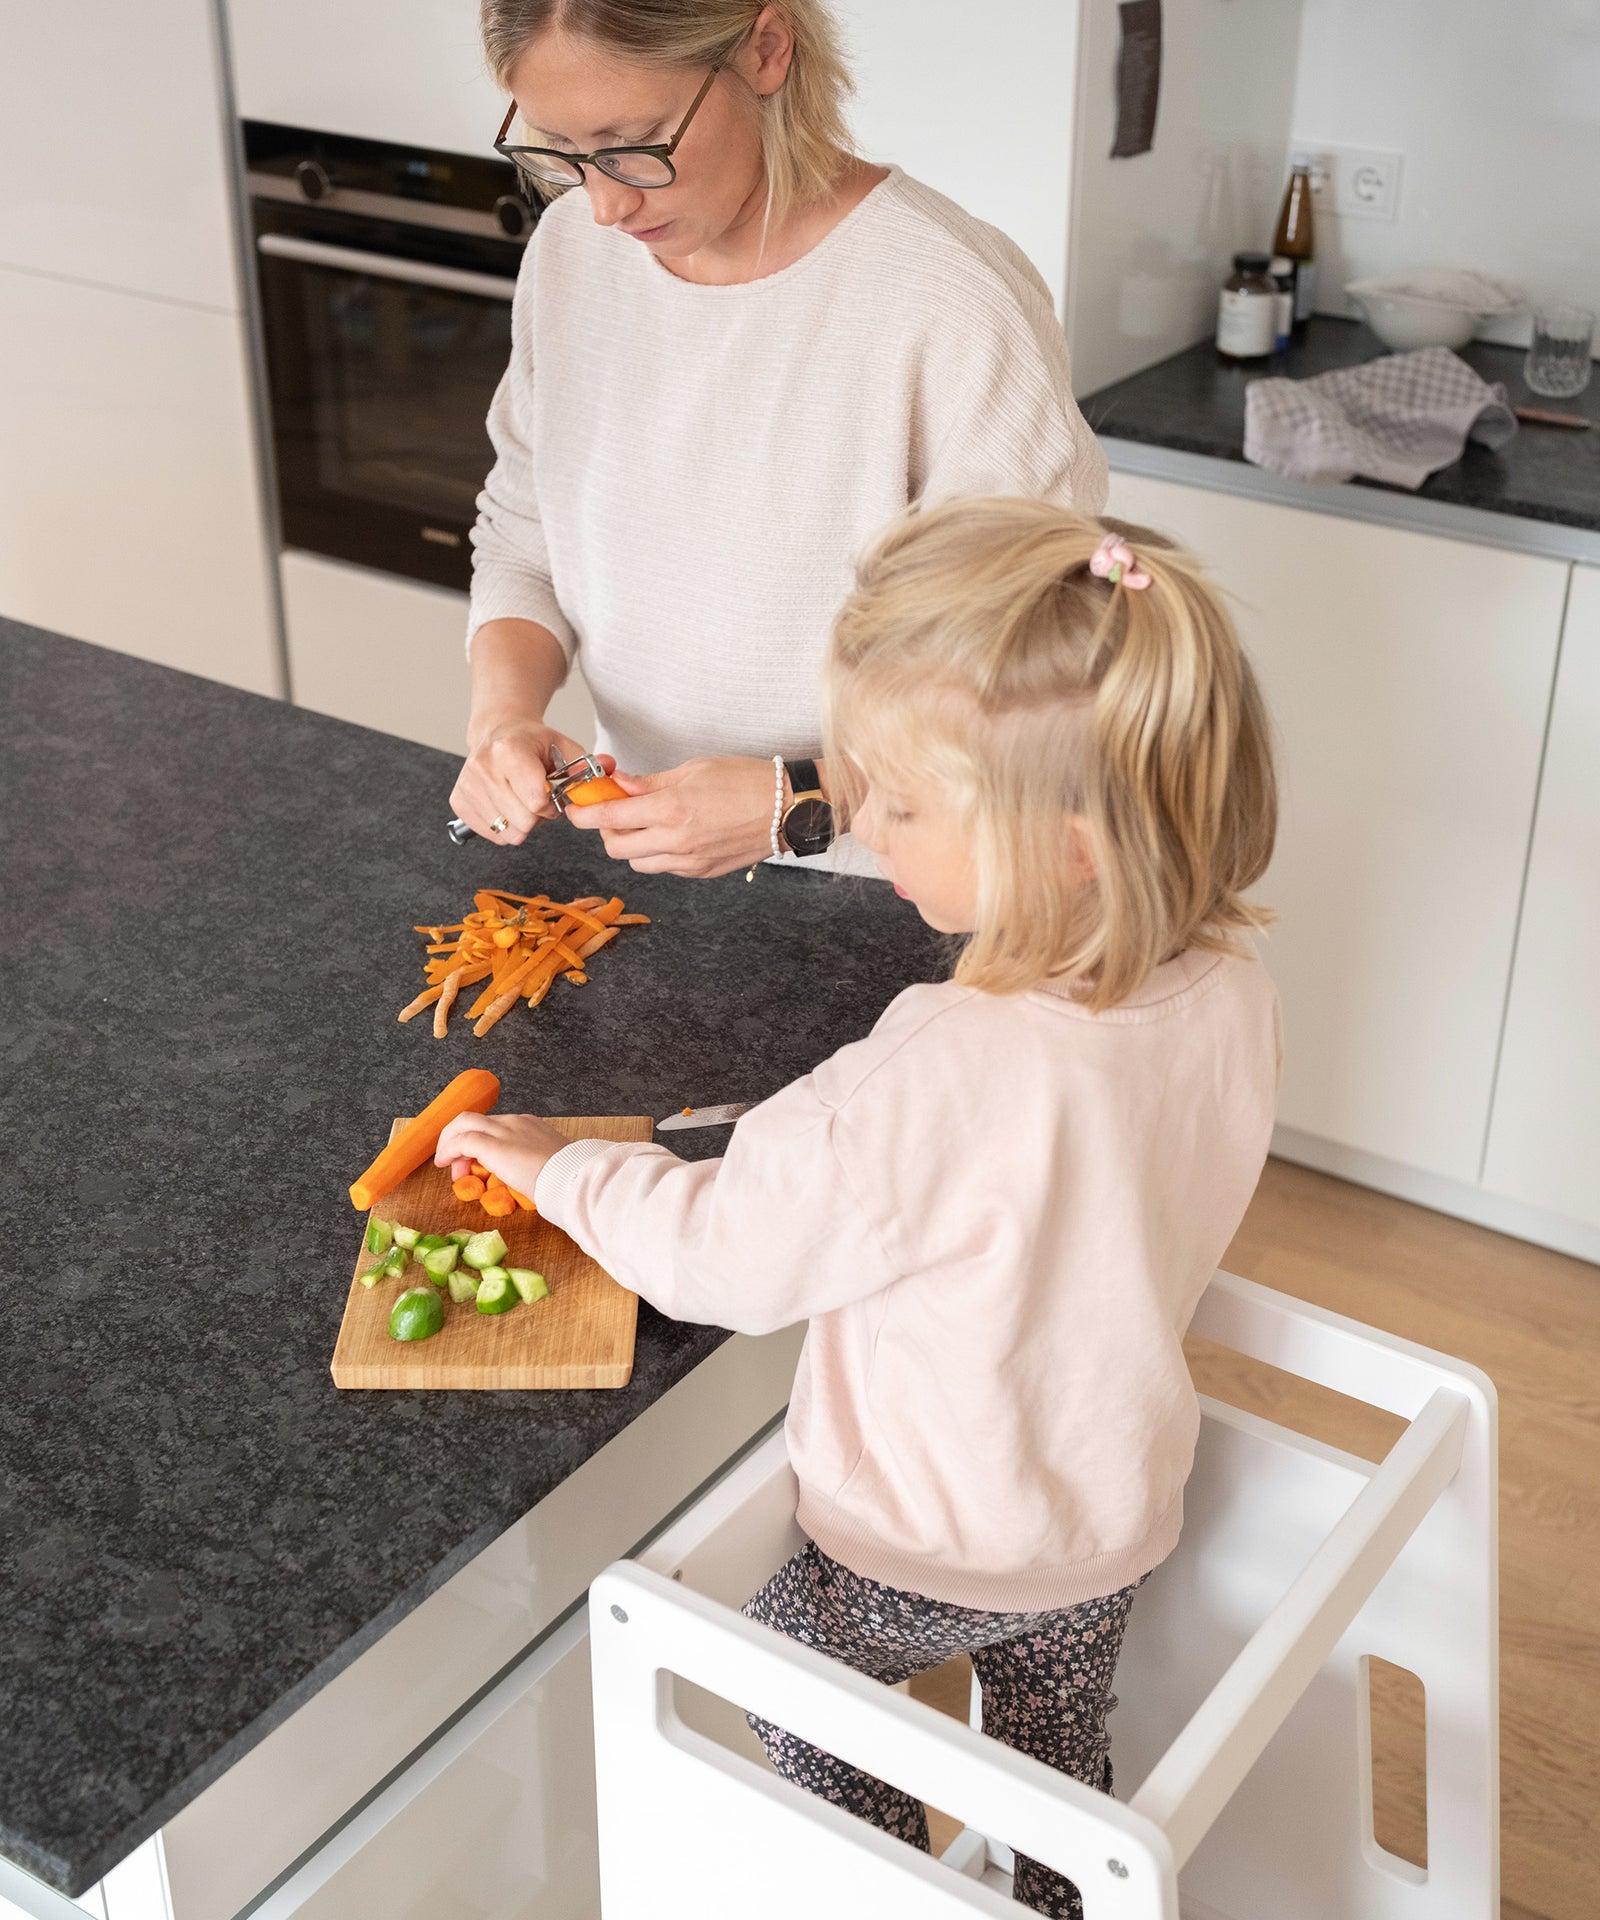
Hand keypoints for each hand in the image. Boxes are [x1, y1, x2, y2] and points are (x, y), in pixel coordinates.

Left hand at [436, 1111, 571, 1197]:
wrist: (573, 1177)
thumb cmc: (567, 1177)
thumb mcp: (551, 1165)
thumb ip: (535, 1165)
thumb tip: (531, 1180)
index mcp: (529, 1126)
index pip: (493, 1126)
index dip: (479, 1143)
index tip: (476, 1165)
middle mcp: (514, 1122)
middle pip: (474, 1120)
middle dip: (458, 1139)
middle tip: (456, 1165)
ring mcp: (503, 1131)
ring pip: (463, 1123)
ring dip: (449, 1143)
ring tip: (446, 1164)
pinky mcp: (492, 1145)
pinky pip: (461, 1141)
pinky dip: (448, 1150)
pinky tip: (444, 1163)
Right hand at [450, 717, 615, 845]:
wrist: (498, 733)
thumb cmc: (533, 744)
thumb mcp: (563, 747)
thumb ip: (587, 764)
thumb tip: (609, 767)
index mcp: (509, 751)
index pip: (536, 802)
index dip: (551, 804)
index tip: (551, 792)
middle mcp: (482, 768)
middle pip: (523, 822)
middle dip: (538, 816)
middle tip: (537, 797)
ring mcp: (468, 786)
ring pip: (508, 833)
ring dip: (523, 823)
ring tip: (522, 800)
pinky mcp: (459, 802)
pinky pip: (493, 835)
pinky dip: (505, 826)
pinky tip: (507, 805)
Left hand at [566, 756, 781, 877]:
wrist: (788, 809)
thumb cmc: (745, 780)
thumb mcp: (693, 769)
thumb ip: (649, 783)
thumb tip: (617, 785)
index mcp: (670, 810)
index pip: (609, 818)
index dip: (583, 814)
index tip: (574, 809)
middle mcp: (675, 841)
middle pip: (616, 848)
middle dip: (607, 831)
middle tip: (617, 811)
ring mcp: (689, 862)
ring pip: (638, 863)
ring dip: (632, 845)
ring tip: (647, 824)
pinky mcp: (702, 872)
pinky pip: (665, 868)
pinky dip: (658, 853)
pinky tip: (673, 834)